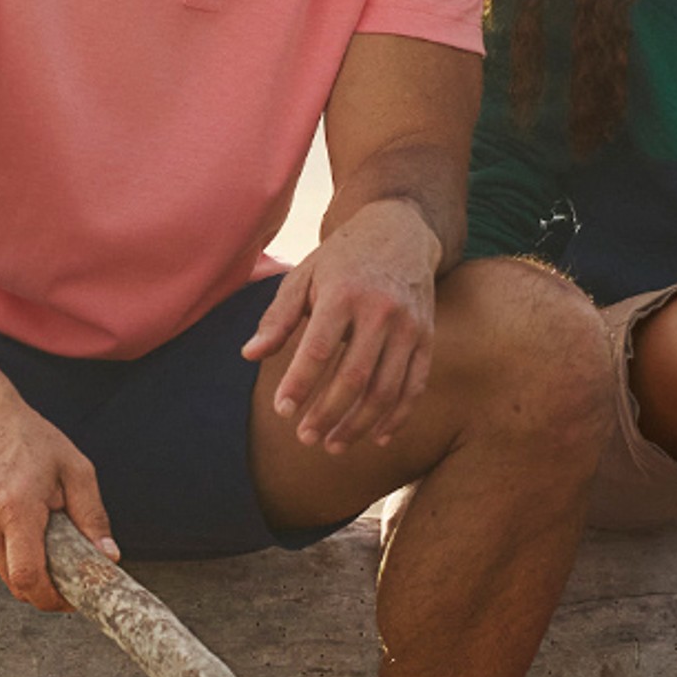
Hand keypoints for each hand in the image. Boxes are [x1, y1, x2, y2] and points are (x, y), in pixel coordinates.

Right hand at [0, 389, 118, 611]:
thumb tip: (108, 558)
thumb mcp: (75, 469)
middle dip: (48, 582)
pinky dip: (11, 548)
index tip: (75, 598)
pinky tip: (16, 515)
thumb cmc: (27, 437)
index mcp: (15, 510)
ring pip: (5, 573)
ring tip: (41, 521)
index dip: (54, 598)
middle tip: (72, 564)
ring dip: (30, 562)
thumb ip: (92, 517)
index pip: (29, 579)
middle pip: (19, 583)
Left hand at [242, 198, 440, 452]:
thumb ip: (278, 317)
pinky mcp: (427, 337)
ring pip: (387, 389)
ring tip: (334, 445)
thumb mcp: (304, 275)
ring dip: (360, 424)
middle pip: (355, 376)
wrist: (401, 231)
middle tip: (305, 438)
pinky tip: (378, 437)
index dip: (299, 384)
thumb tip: (249, 355)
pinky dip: (398, 416)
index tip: (281, 411)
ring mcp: (409, 326)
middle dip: (328, 413)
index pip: (318, 349)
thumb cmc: (343, 258)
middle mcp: (381, 311)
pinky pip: (415, 386)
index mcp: (344, 294)